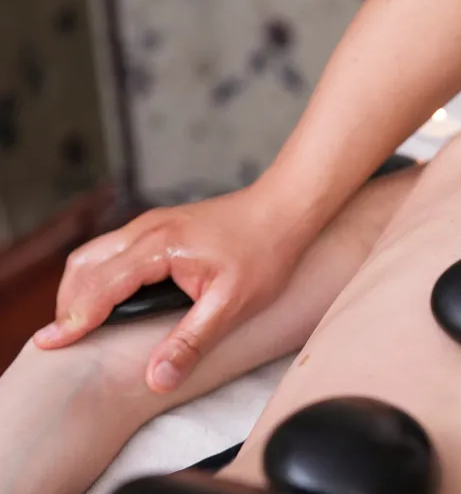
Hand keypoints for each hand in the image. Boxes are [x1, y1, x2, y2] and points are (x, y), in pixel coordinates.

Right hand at [33, 185, 302, 392]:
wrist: (285, 209)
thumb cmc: (265, 251)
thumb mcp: (233, 304)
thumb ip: (193, 341)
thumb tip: (158, 378)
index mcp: (160, 247)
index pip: (100, 286)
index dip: (73, 319)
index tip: (49, 346)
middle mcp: (148, 229)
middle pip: (85, 264)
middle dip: (69, 303)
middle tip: (65, 341)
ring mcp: (153, 224)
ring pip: (96, 253)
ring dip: (82, 287)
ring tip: (82, 325)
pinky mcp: (161, 227)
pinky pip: (114, 248)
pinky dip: (100, 275)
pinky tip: (112, 298)